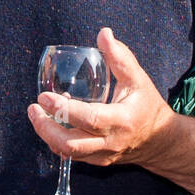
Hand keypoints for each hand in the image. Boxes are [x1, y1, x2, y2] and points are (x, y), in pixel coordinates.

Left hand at [27, 27, 175, 168]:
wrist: (160, 140)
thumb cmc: (147, 105)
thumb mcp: (138, 79)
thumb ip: (120, 57)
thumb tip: (103, 33)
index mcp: (122, 120)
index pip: (89, 118)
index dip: (64, 109)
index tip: (44, 97)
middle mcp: (111, 141)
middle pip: (71, 144)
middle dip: (46, 127)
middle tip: (33, 108)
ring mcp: (103, 154)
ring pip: (68, 153)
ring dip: (46, 135)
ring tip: (36, 115)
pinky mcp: (97, 161)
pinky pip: (71, 156)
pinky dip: (56, 142)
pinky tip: (49, 125)